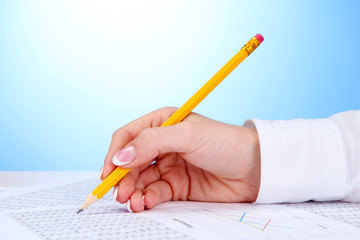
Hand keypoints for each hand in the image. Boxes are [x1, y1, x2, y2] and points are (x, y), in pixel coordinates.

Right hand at [100, 107, 260, 211]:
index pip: (128, 136)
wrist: (255, 168)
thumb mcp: (187, 135)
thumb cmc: (225, 142)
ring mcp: (169, 166)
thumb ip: (151, 143)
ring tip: (133, 202)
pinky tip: (146, 203)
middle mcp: (163, 144)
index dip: (115, 153)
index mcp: (162, 123)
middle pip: (131, 161)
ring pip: (140, 180)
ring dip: (133, 191)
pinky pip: (155, 193)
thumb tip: (119, 157)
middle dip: (122, 177)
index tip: (108, 172)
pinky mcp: (177, 186)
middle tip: (119, 193)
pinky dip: (147, 199)